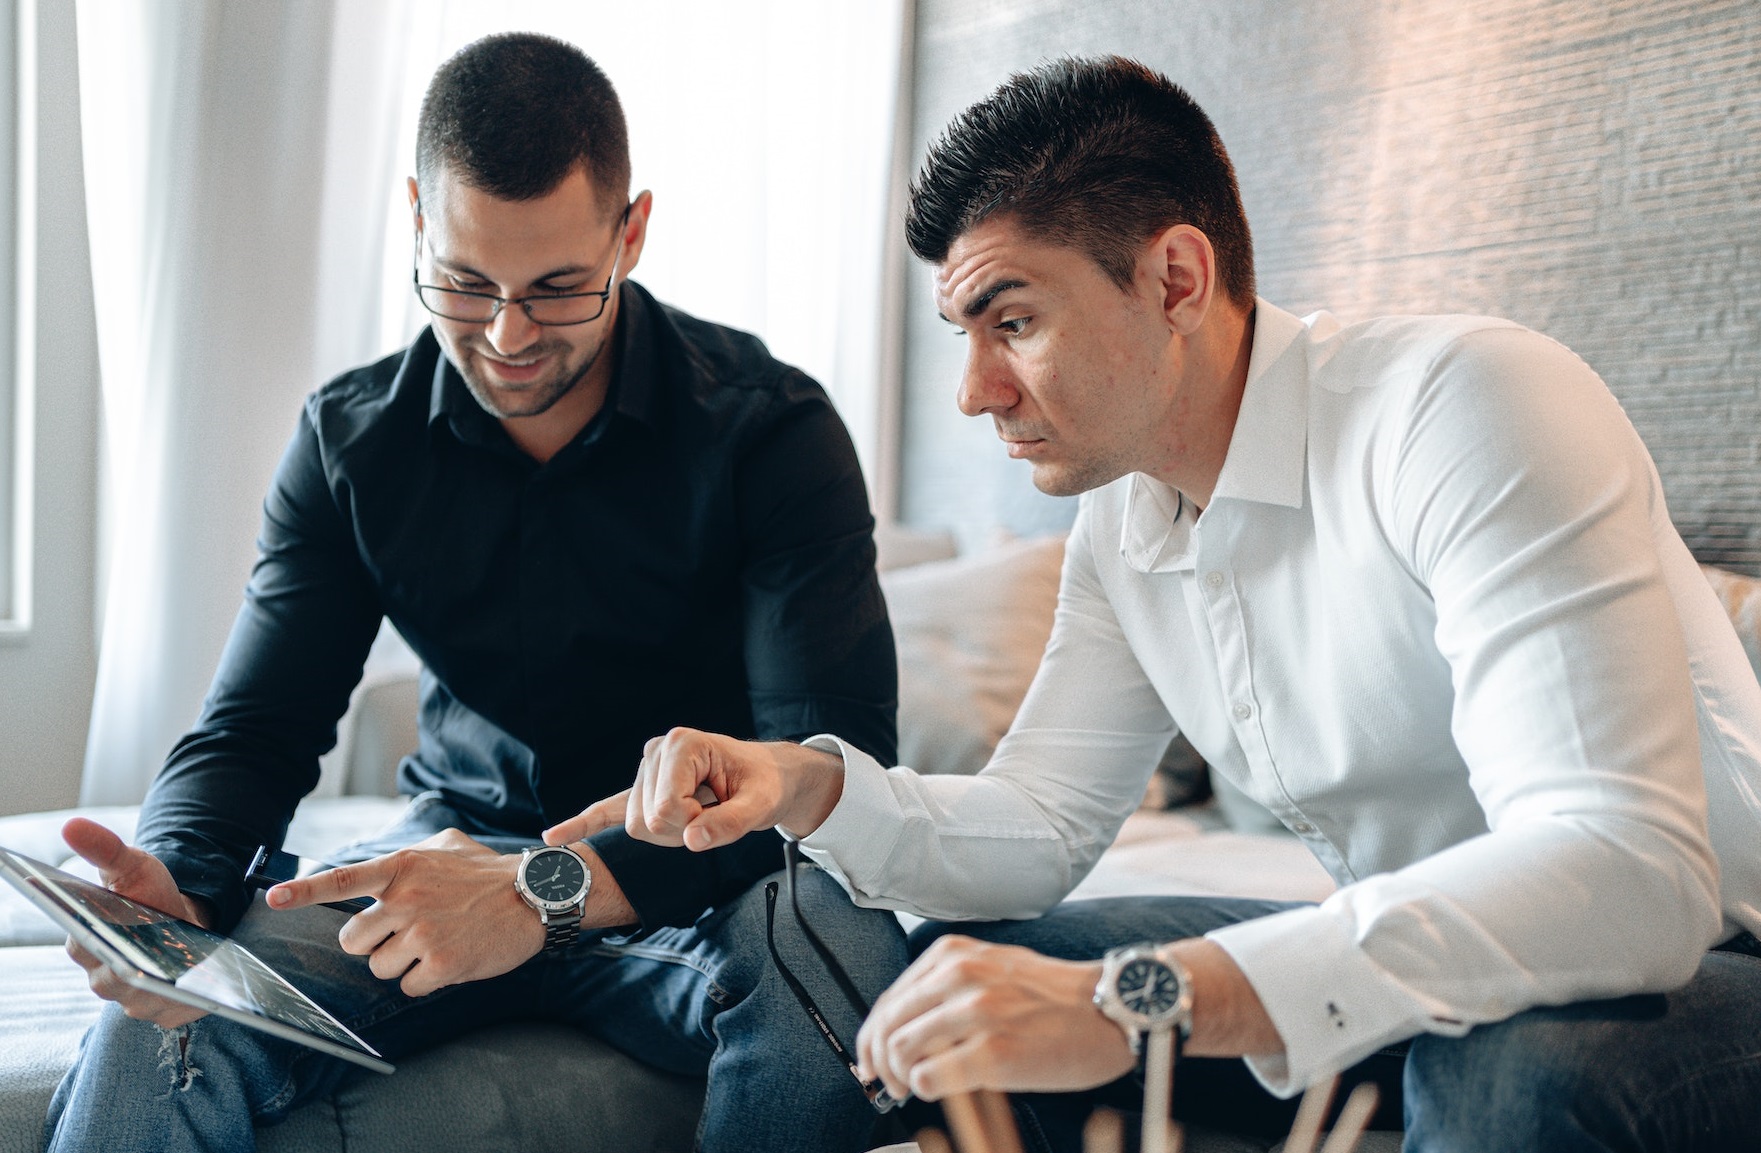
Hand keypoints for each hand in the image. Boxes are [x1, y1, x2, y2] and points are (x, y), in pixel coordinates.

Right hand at [59, 817, 212, 1027]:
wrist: (183, 921)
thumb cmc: (149, 895)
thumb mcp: (131, 866)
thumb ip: (105, 849)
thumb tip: (72, 825)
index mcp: (87, 944)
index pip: (82, 946)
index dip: (92, 939)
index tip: (105, 927)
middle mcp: (104, 978)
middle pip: (110, 978)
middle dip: (127, 964)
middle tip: (145, 949)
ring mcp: (133, 1000)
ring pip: (141, 999)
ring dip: (159, 986)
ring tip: (177, 971)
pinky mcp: (165, 1013)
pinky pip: (173, 1011)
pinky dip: (187, 1000)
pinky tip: (203, 987)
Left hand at [266, 829, 547, 996]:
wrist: (536, 896)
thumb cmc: (489, 873)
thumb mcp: (446, 846)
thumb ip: (407, 859)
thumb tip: (376, 872)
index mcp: (403, 868)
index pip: (342, 880)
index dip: (303, 891)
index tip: (272, 898)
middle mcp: (406, 900)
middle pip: (353, 941)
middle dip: (372, 944)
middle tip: (404, 935)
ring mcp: (422, 933)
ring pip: (380, 968)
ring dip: (403, 963)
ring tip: (437, 943)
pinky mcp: (441, 964)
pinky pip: (410, 987)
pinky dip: (427, 980)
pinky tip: (451, 959)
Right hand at [543, 727, 845, 851]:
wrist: (766, 776)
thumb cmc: (765, 784)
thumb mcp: (761, 804)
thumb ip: (730, 823)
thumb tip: (695, 839)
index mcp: (682, 745)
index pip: (664, 808)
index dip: (693, 824)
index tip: (719, 810)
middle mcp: (656, 752)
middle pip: (646, 820)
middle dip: (679, 832)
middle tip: (712, 815)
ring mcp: (645, 769)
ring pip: (637, 827)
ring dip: (669, 834)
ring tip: (699, 814)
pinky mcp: (640, 787)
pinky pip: (606, 809)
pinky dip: (582, 824)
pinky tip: (553, 838)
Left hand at [855, 935, 1132, 1101]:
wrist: (1111, 1009)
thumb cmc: (1055, 997)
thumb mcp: (993, 968)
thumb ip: (947, 987)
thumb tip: (901, 1026)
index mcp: (954, 954)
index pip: (889, 1000)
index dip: (873, 1038)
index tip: (872, 1061)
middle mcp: (960, 976)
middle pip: (888, 1026)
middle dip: (879, 1063)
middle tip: (890, 1084)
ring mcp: (976, 1012)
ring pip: (901, 1052)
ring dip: (901, 1079)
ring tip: (916, 1089)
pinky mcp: (993, 1052)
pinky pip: (929, 1078)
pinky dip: (927, 1090)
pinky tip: (945, 1089)